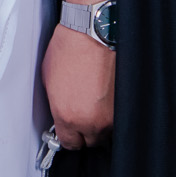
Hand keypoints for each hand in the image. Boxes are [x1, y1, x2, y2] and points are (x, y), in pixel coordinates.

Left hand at [42, 0, 114, 149]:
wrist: (94, 32)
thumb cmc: (70, 48)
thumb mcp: (49, 79)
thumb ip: (56, 105)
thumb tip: (60, 115)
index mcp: (68, 115)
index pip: (70, 144)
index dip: (69, 136)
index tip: (69, 131)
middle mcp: (92, 120)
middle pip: (90, 141)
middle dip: (85, 130)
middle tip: (83, 113)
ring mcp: (112, 115)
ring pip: (107, 131)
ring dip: (101, 121)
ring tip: (96, 101)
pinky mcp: (126, 105)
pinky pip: (119, 118)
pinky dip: (114, 111)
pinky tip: (107, 96)